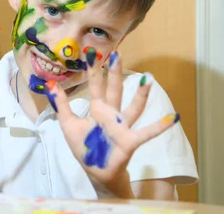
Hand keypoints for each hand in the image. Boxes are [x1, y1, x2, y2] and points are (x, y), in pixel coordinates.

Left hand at [49, 49, 178, 195]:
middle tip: (117, 53)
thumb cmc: (85, 147)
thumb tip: (50, 85)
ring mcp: (122, 126)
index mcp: (97, 109)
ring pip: (133, 106)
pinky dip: (159, 126)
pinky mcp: (130, 140)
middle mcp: (112, 114)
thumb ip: (61, 105)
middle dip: (115, 72)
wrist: (96, 171)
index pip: (95, 85)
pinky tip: (172, 117)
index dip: (93, 70)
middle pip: (114, 90)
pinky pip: (147, 133)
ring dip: (141, 93)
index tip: (91, 52)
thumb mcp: (68, 124)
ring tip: (148, 77)